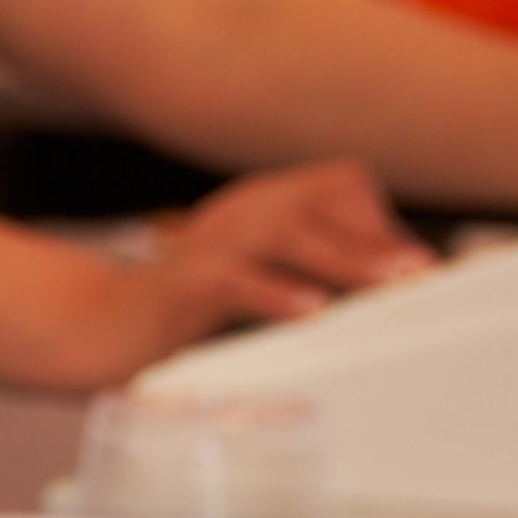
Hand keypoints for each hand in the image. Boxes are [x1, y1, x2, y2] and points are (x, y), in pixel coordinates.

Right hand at [93, 160, 429, 379]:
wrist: (100, 332)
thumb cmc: (187, 314)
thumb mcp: (258, 278)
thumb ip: (310, 271)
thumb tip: (388, 284)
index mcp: (261, 204)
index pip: (339, 185)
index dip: (378, 222)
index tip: (411, 269)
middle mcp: (239, 211)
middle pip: (322, 200)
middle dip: (374, 238)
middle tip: (417, 276)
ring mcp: (210, 244)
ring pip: (288, 233)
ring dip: (344, 258)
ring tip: (384, 287)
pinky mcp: (184, 285)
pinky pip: (237, 279)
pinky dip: (277, 293)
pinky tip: (308, 312)